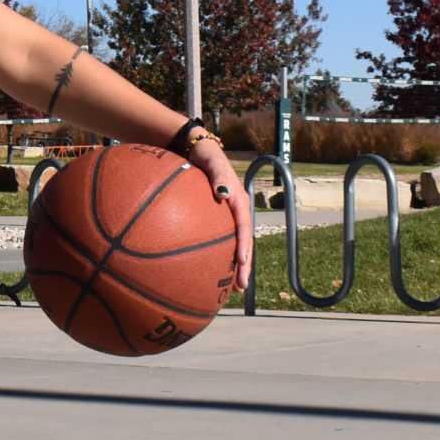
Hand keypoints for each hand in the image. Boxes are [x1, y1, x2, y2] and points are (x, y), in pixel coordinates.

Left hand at [189, 136, 254, 298]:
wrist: (195, 151)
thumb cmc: (204, 157)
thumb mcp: (212, 162)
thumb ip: (218, 177)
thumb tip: (222, 193)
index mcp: (238, 200)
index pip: (243, 226)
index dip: (243, 245)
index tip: (241, 262)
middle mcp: (235, 212)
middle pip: (243, 243)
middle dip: (243, 266)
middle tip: (241, 287)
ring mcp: (226, 218)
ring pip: (233, 246)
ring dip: (235, 267)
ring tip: (233, 289)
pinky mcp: (216, 221)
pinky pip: (219, 242)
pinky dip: (219, 257)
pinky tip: (211, 272)